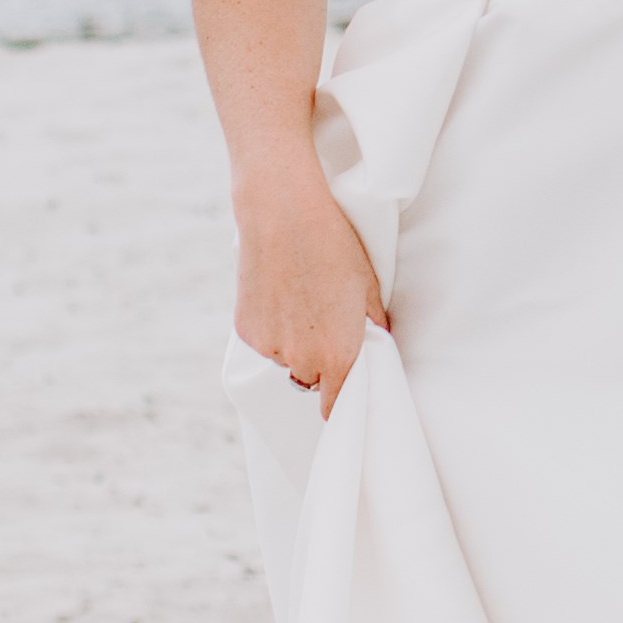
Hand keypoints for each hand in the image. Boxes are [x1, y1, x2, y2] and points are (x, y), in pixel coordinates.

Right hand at [236, 190, 389, 411]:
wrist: (282, 216)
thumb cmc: (333, 248)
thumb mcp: (367, 288)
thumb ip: (373, 326)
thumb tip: (377, 341)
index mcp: (337, 356)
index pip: (335, 405)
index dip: (340, 403)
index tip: (342, 396)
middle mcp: (300, 360)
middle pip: (310, 380)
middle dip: (319, 363)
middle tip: (324, 326)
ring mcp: (268, 347)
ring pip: (285, 358)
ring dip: (292, 343)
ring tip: (299, 301)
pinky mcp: (245, 331)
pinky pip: (263, 340)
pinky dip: (271, 327)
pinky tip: (278, 294)